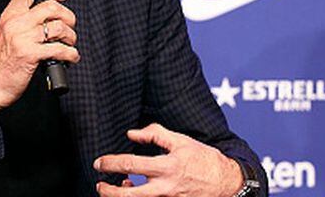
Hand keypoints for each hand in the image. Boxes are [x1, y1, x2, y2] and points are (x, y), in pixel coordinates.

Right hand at [0, 0, 78, 113]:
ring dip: (71, 36)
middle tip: (70, 25)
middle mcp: (15, 23)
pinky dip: (71, 53)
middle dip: (68, 16)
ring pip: (58, 27)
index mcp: (9, 15)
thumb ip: (24, 20)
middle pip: (51, 6)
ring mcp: (22, 38)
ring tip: (69, 43)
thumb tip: (50, 14)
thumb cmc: (0, 62)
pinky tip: (71, 57)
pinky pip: (59, 49)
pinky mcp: (30, 55)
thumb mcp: (7, 33)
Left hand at [93, 123, 243, 196]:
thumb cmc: (202, 158)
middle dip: (108, 191)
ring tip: (114, 189)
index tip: (99, 163)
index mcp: (167, 166)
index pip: (130, 164)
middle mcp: (166, 187)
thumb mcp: (180, 140)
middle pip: (129, 196)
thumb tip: (131, 134)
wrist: (226, 182)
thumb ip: (154, 134)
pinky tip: (133, 191)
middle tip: (99, 184)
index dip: (110, 163)